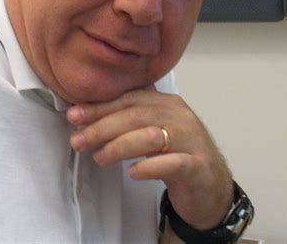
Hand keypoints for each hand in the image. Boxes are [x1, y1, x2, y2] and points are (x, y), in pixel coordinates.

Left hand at [66, 89, 232, 230]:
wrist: (212, 187)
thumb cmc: (177, 155)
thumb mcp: (154, 130)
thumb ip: (130, 120)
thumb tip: (88, 117)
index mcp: (167, 103)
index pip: (129, 99)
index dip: (100, 106)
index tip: (74, 115)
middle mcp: (180, 116)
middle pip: (136, 115)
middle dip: (102, 127)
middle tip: (78, 140)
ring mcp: (191, 140)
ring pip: (150, 136)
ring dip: (119, 146)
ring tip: (99, 157)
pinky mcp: (198, 166)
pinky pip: (172, 163)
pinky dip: (149, 166)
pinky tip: (132, 173)